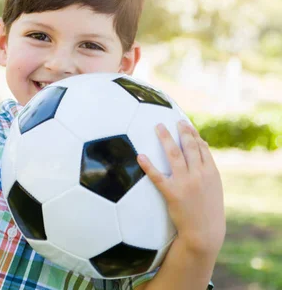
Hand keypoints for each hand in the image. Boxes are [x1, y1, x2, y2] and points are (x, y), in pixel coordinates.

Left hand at [137, 120, 225, 257]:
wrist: (204, 233)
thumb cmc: (207, 210)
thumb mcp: (214, 188)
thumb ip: (207, 169)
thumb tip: (201, 147)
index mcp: (211, 173)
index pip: (202, 148)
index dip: (194, 135)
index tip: (186, 124)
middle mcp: (199, 175)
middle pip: (189, 147)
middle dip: (182, 131)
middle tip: (174, 120)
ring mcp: (186, 183)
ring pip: (174, 155)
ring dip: (165, 138)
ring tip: (158, 126)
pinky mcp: (172, 193)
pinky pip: (157, 176)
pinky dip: (148, 165)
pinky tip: (140, 156)